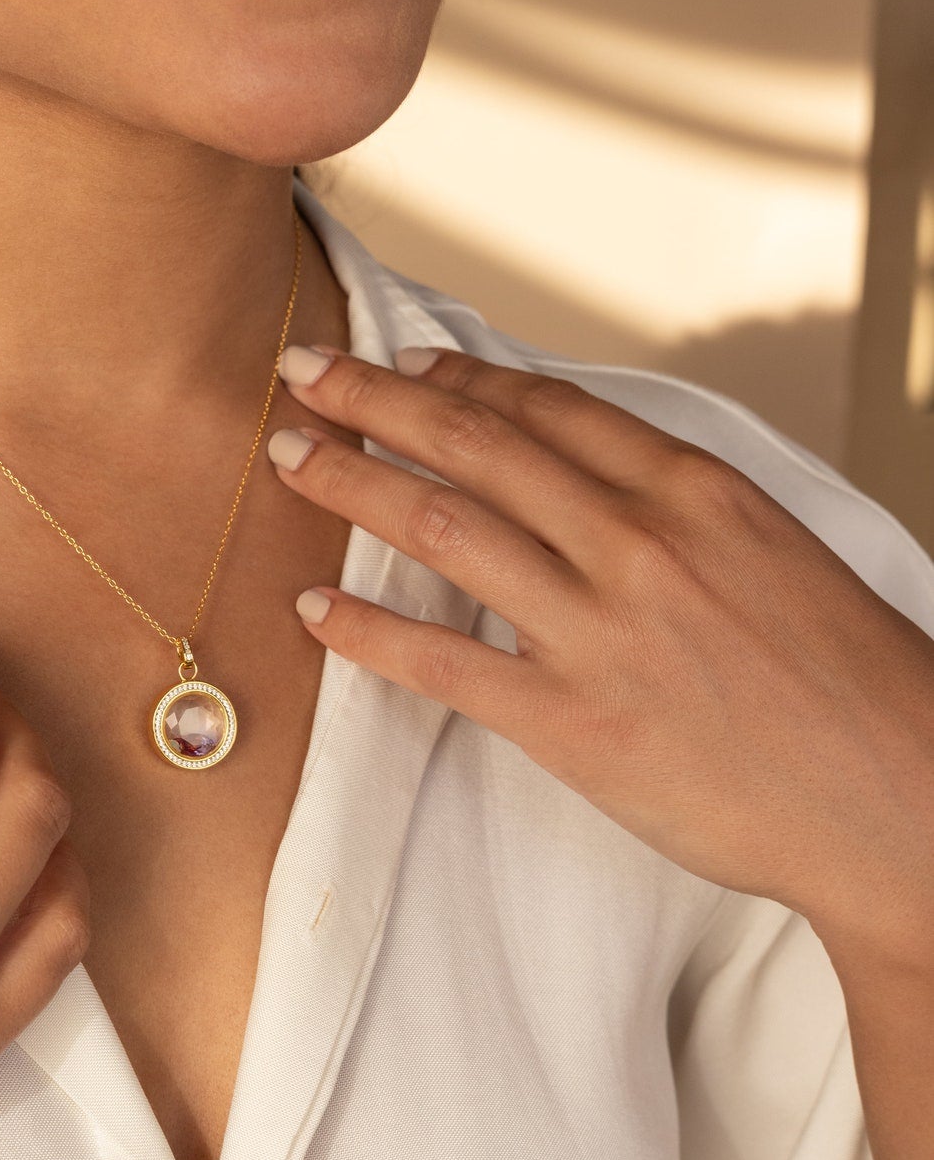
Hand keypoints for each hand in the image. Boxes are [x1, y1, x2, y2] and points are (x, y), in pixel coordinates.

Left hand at [267, 342, 933, 961]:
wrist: (901, 795)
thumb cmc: (845, 678)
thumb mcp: (772, 549)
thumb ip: (674, 504)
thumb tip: (589, 471)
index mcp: (694, 490)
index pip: (547, 408)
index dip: (459, 379)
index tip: (404, 364)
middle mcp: (639, 542)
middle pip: (476, 445)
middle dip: (375, 398)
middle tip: (304, 370)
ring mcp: (602, 630)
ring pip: (444, 529)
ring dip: (352, 483)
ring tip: (287, 456)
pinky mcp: (575, 721)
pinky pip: (444, 663)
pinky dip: (367, 631)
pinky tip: (312, 606)